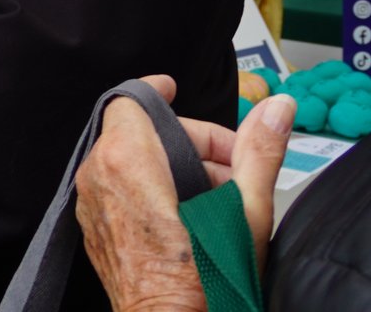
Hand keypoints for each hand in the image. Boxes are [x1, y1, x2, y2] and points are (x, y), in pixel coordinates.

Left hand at [77, 75, 292, 309]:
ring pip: (131, 164)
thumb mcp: (246, 211)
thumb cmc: (206, 281)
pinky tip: (194, 217)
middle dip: (190, 143)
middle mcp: (98, 178)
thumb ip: (260, 152)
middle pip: (139, 134)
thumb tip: (278, 108)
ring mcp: (92, 206)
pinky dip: (153, 191)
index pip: (129, 101)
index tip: (175, 89)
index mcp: (126, 162)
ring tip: (221, 199)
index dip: (155, 92)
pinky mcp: (96, 230)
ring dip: (175, 169)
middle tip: (233, 167)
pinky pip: (120, 192)